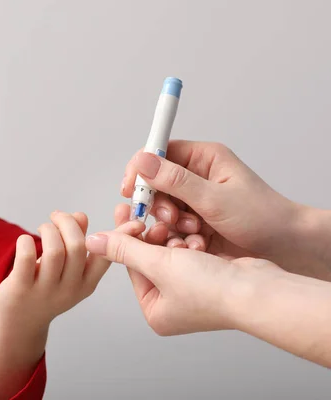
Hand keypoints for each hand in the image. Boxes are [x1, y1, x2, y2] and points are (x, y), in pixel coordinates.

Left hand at [0, 211, 147, 327]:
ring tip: (42, 229)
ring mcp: (45, 290)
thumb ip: (76, 242)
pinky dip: (25, 241)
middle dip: (67, 222)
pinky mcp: (21, 288)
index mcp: (86, 283)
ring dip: (48, 230)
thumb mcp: (67, 271)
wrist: (19, 323)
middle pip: (77, 246)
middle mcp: (69, 288)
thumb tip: (80, 216)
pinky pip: (26, 257)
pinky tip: (24, 241)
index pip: (105, 258)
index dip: (116, 237)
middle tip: (56, 216)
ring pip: (54, 250)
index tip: (128, 220)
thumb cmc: (44, 291)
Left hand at [85, 229, 283, 334]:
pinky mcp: (210, 278)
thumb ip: (124, 249)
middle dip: (153, 237)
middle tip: (151, 216)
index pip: (131, 267)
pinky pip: (191, 254)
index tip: (125, 211)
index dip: (127, 237)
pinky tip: (197, 238)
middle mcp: (172, 306)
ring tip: (179, 233)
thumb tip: (93, 242)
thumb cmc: (212, 288)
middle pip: (150, 259)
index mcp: (156, 313)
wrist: (259, 291)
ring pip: (171, 253)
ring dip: (174, 238)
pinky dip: (192, 243)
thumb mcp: (158, 264)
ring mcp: (193, 293)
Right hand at [120, 140, 330, 279]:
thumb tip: (143, 162)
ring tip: (190, 232)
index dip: (141, 168)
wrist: (286, 248)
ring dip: (169, 222)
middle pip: (156, 182)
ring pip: (162, 206)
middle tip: (168, 218)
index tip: (131, 188)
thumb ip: (176, 181)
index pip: (160, 152)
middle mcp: (196, 177)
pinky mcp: (194, 223)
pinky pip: (171, 226)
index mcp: (203, 159)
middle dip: (157, 202)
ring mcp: (194, 201)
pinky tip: (193, 242)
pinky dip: (176, 235)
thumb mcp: (215, 198)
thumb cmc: (263, 217)